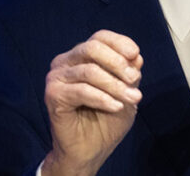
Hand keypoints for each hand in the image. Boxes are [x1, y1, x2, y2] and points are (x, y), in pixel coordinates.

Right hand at [41, 30, 143, 175]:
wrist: (89, 151)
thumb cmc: (105, 120)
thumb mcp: (125, 93)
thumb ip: (129, 74)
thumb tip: (136, 56)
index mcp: (81, 56)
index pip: (99, 37)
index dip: (119, 42)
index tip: (135, 55)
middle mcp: (66, 62)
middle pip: (92, 48)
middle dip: (118, 63)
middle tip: (135, 80)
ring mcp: (57, 77)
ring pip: (90, 71)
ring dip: (115, 85)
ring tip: (132, 98)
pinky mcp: (53, 95)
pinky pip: (82, 91)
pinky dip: (103, 98)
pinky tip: (116, 106)